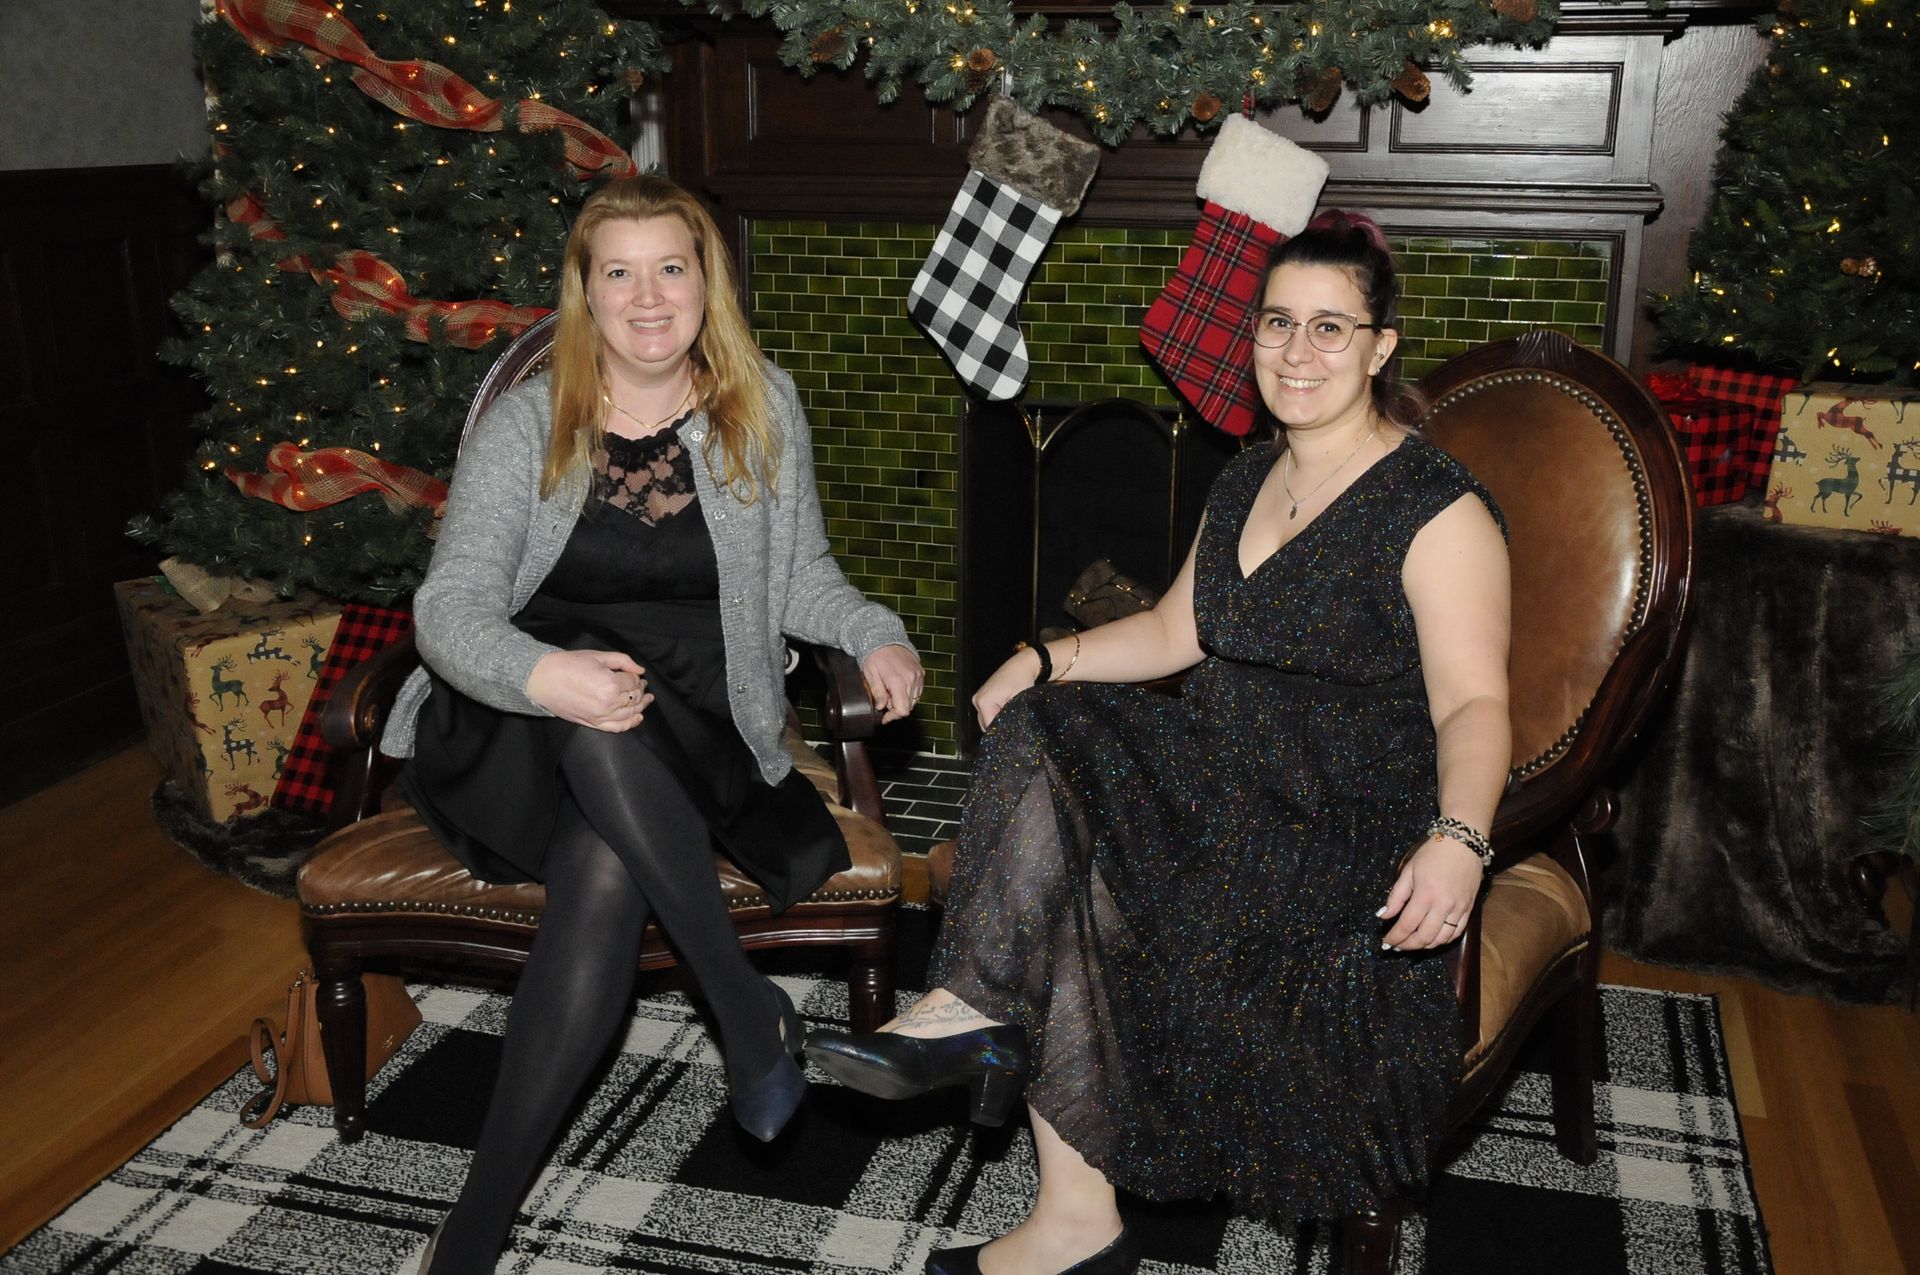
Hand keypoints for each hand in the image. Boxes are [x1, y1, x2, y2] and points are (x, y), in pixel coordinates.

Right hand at [525, 649, 652, 732]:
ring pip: (629, 713)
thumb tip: (640, 670)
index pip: (633, 682)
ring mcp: (601, 715)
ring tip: (647, 700)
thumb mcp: (598, 655)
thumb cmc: (568, 664)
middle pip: (634, 698)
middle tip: (643, 686)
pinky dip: (630, 724)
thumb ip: (623, 661)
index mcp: (610, 683)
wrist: (543, 679)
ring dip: (641, 707)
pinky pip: (617, 727)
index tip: (637, 676)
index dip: (638, 678)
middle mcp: (608, 702)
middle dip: (641, 691)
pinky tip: (637, 718)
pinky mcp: (593, 723)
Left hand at [861, 643, 922, 723]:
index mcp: (898, 681)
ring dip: (903, 700)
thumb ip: (877, 692)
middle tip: (884, 700)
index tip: (885, 717)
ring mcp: (917, 675)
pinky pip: (918, 690)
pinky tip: (899, 686)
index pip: (903, 709)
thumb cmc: (875, 655)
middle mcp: (911, 679)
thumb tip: (881, 707)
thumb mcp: (870, 674)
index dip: (893, 716)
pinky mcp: (920, 672)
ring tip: (891, 691)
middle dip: (896, 707)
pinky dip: (909, 692)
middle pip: (909, 706)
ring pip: (914, 699)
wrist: (884, 637)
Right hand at [972, 647, 1042, 731]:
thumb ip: (1011, 721)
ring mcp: (979, 698)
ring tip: (1013, 716)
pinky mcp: (984, 696)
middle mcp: (977, 700)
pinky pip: (989, 712)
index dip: (1003, 732)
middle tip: (1015, 725)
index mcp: (983, 702)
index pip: (989, 728)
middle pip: (986, 725)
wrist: (1024, 664)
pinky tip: (1008, 711)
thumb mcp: (1019, 704)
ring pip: (988, 720)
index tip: (1014, 733)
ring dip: (999, 721)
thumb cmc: (1023, 679)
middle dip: (1000, 727)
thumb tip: (1010, 736)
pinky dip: (998, 714)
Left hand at [1377, 835, 1484, 950]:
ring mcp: (1458, 909)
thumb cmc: (1432, 853)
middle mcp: (1443, 905)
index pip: (1407, 924)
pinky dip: (1443, 940)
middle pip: (1424, 937)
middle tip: (1397, 946)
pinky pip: (1456, 933)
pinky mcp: (1469, 909)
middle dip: (1408, 945)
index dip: (1395, 937)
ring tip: (1412, 944)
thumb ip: (1396, 896)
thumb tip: (1383, 916)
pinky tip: (1432, 939)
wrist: (1463, 843)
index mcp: (1425, 894)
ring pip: (1441, 939)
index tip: (1385, 943)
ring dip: (1425, 946)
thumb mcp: (1408, 870)